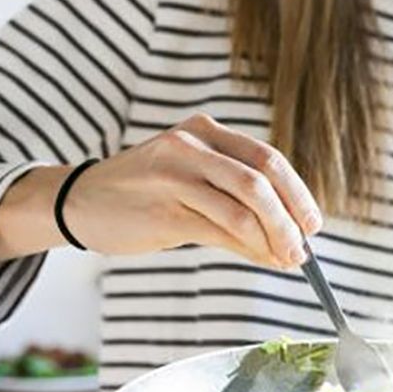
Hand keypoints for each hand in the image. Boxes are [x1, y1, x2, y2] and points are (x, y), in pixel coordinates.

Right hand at [0, 113, 320, 267]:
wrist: (79, 201)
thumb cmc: (146, 194)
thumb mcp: (192, 181)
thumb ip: (237, 198)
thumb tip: (291, 238)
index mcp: (204, 132)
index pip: (266, 159)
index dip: (297, 193)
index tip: (313, 224)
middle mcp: (190, 146)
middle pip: (261, 181)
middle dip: (290, 218)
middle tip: (303, 249)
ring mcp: (175, 175)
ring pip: (243, 208)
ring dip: (272, 239)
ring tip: (285, 259)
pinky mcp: (163, 209)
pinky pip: (220, 231)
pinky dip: (249, 249)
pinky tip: (261, 259)